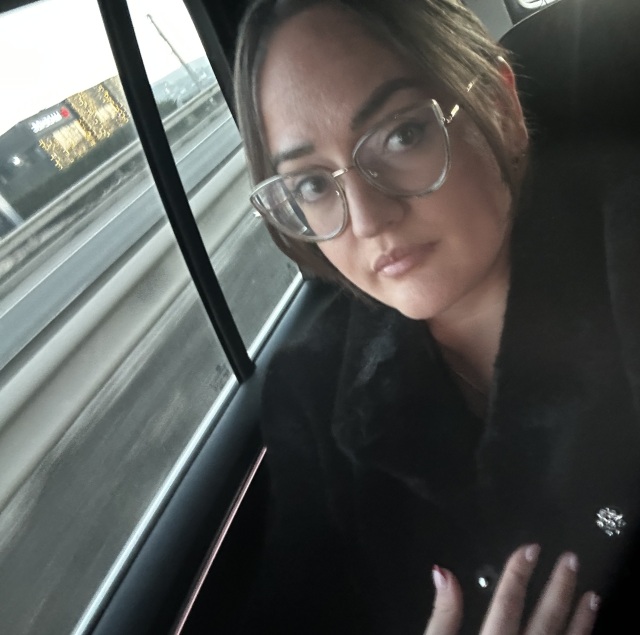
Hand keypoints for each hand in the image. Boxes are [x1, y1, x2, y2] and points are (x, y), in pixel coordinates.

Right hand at [424, 545, 599, 633]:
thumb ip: (442, 615)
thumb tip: (442, 572)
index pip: (508, 602)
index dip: (519, 573)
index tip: (532, 548)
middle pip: (544, 621)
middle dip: (558, 589)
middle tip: (571, 560)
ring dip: (580, 619)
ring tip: (591, 593)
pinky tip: (587, 627)